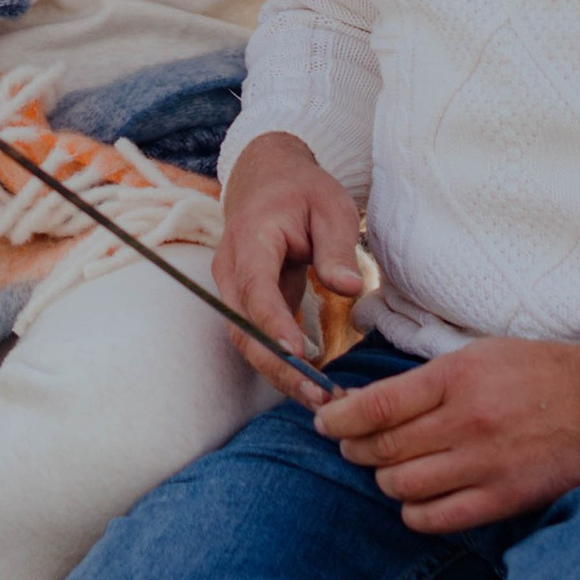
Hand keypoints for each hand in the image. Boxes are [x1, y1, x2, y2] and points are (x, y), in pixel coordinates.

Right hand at [214, 131, 369, 398]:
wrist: (268, 180)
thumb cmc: (302, 191)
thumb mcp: (330, 206)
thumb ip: (336, 246)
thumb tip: (348, 287)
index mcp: (250, 238)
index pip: (255, 286)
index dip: (272, 323)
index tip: (296, 354)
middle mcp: (231, 269)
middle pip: (243, 327)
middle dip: (277, 366)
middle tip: (318, 395)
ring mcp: (233, 290)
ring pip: (246, 342)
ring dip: (279, 374)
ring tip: (320, 399)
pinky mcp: (245, 305)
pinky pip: (257, 340)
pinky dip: (281, 365)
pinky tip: (312, 385)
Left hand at [316, 327, 579, 532]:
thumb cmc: (537, 372)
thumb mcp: (479, 355)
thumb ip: (426, 381)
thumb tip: (366, 403)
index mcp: (456, 377)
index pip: (376, 405)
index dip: (339, 418)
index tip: (325, 420)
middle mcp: (466, 421)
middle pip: (382, 449)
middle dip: (355, 448)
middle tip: (351, 444)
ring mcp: (485, 463)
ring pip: (402, 485)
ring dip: (384, 479)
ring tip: (388, 469)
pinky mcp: (503, 498)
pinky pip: (436, 518)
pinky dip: (414, 512)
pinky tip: (417, 499)